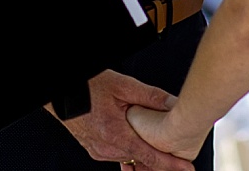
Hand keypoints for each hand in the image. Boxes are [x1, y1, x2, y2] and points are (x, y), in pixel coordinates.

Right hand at [51, 69, 193, 169]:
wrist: (61, 93)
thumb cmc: (86, 88)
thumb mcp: (122, 85)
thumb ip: (150, 96)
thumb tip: (173, 103)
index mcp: (115, 134)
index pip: (150, 157)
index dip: (171, 165)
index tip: (187, 169)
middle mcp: (106, 148)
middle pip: (141, 160)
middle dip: (159, 157)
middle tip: (177, 151)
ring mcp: (99, 151)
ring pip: (129, 158)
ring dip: (143, 154)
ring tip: (156, 143)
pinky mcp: (94, 150)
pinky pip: (117, 155)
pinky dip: (129, 151)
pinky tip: (134, 141)